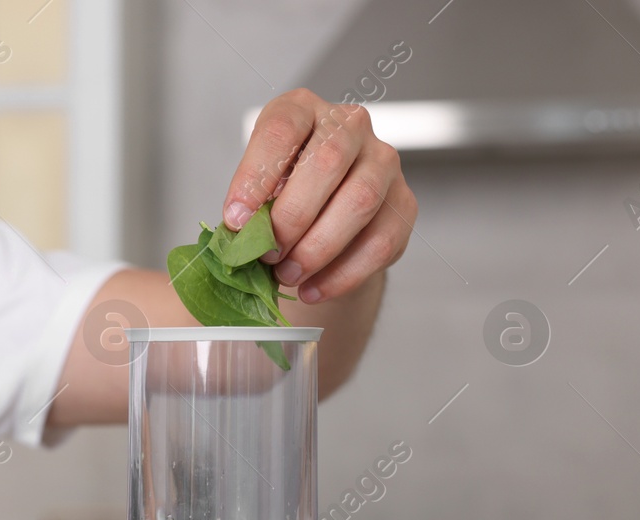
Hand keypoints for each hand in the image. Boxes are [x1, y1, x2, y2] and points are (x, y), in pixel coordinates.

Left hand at [225, 88, 416, 303]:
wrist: (322, 219)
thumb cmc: (280, 196)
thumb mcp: (256, 191)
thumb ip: (249, 208)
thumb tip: (239, 241)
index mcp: (302, 109)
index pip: (282, 129)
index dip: (256, 176)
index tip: (235, 220)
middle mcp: (349, 124)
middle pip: (327, 161)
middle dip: (291, 217)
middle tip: (266, 255)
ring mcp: (383, 160)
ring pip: (360, 200)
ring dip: (317, 247)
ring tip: (286, 276)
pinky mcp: (404, 203)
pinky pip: (380, 240)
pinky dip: (342, 273)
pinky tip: (313, 290)